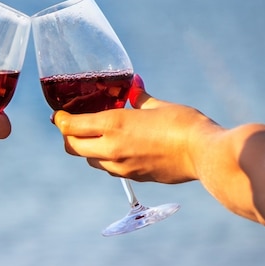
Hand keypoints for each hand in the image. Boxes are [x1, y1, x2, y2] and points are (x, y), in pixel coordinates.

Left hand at [52, 74, 217, 183]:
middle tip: (73, 124)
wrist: (205, 154)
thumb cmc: (183, 123)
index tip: (59, 114)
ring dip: (87, 149)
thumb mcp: (157, 104)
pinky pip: (109, 169)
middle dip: (68, 136)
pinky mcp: (134, 177)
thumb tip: (133, 88)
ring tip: (96, 135)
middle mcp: (111, 149)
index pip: (71, 126)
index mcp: (113, 126)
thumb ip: (138, 97)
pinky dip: (105, 159)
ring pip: (90, 160)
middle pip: (73, 147)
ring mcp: (122, 166)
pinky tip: (117, 148)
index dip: (61, 120)